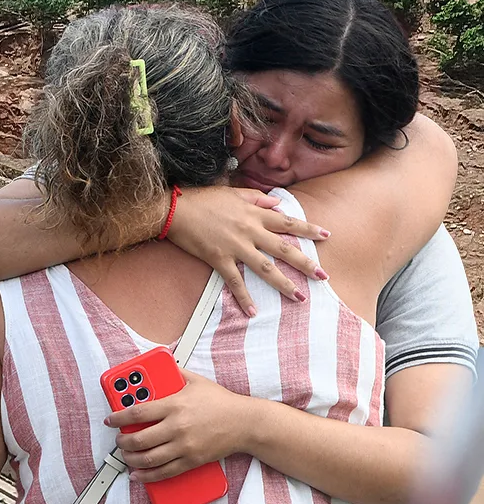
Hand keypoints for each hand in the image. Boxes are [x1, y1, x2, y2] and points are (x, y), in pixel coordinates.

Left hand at [107, 370, 249, 481]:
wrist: (245, 422)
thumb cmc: (221, 401)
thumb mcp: (195, 381)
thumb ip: (174, 374)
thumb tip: (159, 367)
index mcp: (174, 405)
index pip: (137, 413)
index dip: (118, 418)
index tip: (110, 420)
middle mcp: (177, 427)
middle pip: (139, 439)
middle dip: (122, 441)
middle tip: (118, 439)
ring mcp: (184, 446)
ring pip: (148, 458)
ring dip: (131, 459)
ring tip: (125, 455)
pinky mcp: (192, 460)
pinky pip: (164, 472)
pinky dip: (147, 476)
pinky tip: (137, 475)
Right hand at [170, 186, 329, 316]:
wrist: (176, 209)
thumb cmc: (203, 198)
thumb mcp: (233, 192)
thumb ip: (257, 199)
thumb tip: (277, 203)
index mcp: (255, 214)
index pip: (288, 222)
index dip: (308, 229)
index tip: (327, 236)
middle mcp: (250, 231)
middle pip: (284, 249)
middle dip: (306, 263)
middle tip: (323, 276)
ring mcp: (236, 247)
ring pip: (266, 268)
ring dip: (284, 284)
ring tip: (299, 297)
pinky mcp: (219, 259)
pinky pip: (235, 281)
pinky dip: (244, 297)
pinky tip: (253, 311)